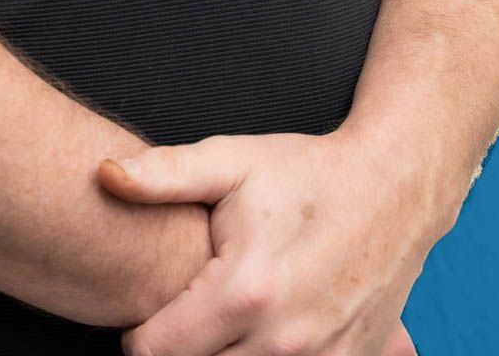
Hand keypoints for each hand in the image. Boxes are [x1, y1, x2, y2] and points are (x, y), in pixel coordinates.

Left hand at [97, 129, 432, 355]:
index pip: (155, 351)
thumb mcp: (231, 162)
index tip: (148, 307)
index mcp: (243, 293)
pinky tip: (260, 332)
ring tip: (222, 321)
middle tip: (185, 313)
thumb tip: (104, 175)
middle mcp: (282, 342)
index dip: (139, 331)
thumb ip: (165, 175)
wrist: (394, 189)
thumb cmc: (306, 173)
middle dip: (181, 348)